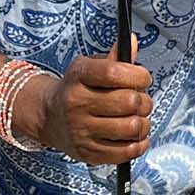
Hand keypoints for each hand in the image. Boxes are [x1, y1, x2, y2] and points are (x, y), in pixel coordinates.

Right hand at [23, 37, 153, 165]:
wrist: (49, 117)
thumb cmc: (78, 88)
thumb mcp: (89, 67)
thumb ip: (115, 58)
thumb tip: (135, 41)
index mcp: (78, 76)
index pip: (114, 72)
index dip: (138, 75)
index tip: (143, 79)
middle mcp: (76, 103)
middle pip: (129, 102)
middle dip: (145, 101)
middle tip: (141, 102)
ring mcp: (80, 131)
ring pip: (132, 128)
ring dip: (144, 123)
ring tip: (138, 119)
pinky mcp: (87, 153)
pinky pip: (126, 152)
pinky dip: (139, 144)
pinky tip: (134, 136)